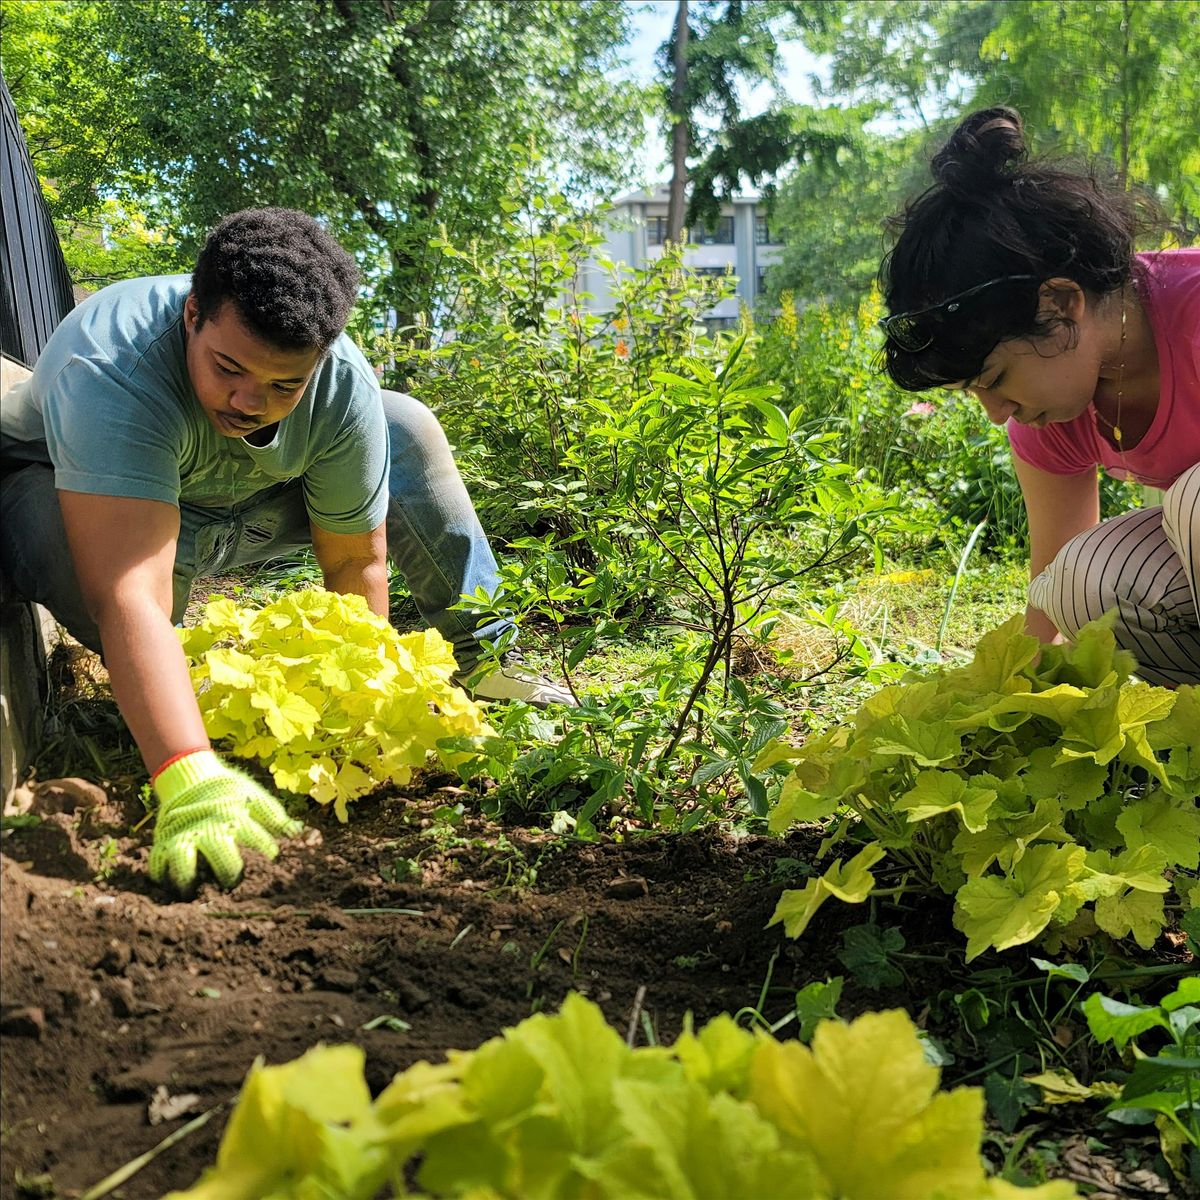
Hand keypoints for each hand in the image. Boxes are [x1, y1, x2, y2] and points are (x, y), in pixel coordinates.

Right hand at [149, 750, 302, 891]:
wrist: (192, 776)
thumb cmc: (230, 793)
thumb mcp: (255, 799)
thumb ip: (277, 818)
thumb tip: (306, 836)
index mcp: (235, 816)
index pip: (255, 836)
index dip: (267, 850)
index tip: (275, 859)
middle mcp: (209, 826)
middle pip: (220, 853)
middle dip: (229, 873)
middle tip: (234, 885)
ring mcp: (184, 834)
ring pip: (183, 861)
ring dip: (189, 879)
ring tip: (195, 893)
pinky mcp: (164, 840)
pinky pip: (158, 863)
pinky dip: (163, 877)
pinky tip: (172, 888)